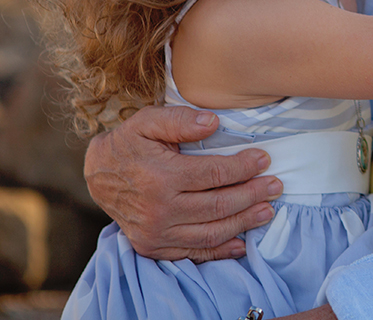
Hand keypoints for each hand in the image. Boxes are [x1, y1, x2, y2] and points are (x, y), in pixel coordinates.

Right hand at [84, 105, 282, 261]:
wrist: (97, 173)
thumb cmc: (129, 143)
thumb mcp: (148, 121)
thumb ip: (180, 120)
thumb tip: (213, 122)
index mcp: (160, 177)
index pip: (214, 175)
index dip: (243, 167)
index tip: (264, 159)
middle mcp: (158, 209)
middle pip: (218, 205)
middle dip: (252, 195)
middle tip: (275, 186)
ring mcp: (155, 232)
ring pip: (211, 231)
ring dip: (244, 222)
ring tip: (268, 211)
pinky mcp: (152, 246)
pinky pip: (192, 252)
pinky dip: (220, 251)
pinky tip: (241, 243)